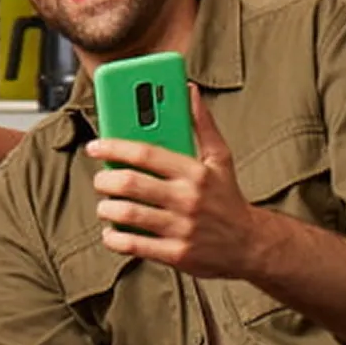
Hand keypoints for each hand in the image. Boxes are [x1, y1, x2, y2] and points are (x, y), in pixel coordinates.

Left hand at [86, 86, 259, 278]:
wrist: (250, 244)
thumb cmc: (228, 198)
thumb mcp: (220, 158)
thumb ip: (201, 124)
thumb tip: (188, 91)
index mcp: (195, 171)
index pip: (146, 153)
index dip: (114, 146)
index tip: (95, 146)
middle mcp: (188, 198)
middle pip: (131, 184)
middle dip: (105, 180)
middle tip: (101, 179)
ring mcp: (181, 227)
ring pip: (128, 214)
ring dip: (107, 209)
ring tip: (105, 206)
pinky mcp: (176, 253)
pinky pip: (133, 245)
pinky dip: (114, 238)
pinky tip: (111, 232)